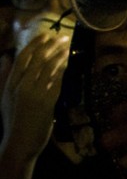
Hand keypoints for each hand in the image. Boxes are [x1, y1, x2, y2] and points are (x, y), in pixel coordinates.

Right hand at [0, 31, 69, 163]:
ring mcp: (34, 94)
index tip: (45, 35)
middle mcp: (21, 87)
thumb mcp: (4, 97)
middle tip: (61, 36)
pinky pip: (57, 81)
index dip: (34, 45)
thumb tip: (5, 57)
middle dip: (50, 46)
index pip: (22, 58)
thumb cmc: (13, 120)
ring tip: (67, 46)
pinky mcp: (47, 102)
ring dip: (60, 55)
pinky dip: (63, 70)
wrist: (18, 143)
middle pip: (38, 60)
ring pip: (49, 68)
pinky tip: (69, 62)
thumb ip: (5, 76)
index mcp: (9, 85)